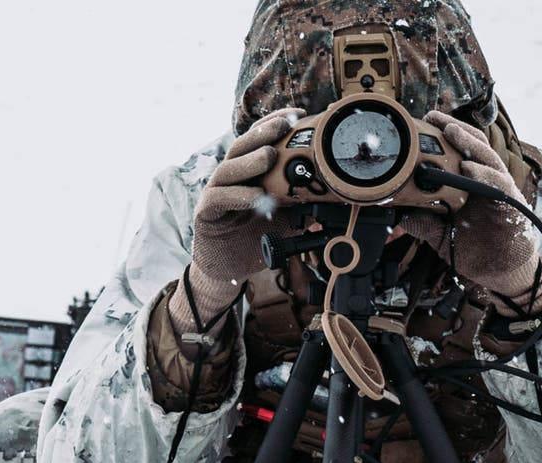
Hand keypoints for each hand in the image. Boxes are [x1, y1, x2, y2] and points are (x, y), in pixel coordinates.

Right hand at [171, 108, 303, 334]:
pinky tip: (256, 196)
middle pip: (242, 146)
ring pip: (228, 169)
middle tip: (285, 125)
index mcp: (248, 172)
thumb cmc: (255, 238)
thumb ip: (304, 208)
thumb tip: (336, 201)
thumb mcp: (287, 220)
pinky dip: (238, 196)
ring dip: (250, 161)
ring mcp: (215, 193)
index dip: (275, 123)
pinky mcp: (205, 213)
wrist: (230, 269)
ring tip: (269, 156)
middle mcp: (230, 177)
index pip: (259, 139)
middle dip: (264, 132)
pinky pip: (220, 199)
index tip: (299, 113)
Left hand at [400, 111, 541, 315]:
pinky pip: (499, 184)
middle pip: (475, 145)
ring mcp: (501, 192)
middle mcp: (488, 182)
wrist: (500, 275)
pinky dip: (484, 174)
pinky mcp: (511, 206)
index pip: (460, 150)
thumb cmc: (477, 251)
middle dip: (455, 128)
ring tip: (451, 132)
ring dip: (469, 143)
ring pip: (488, 158)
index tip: (424, 121)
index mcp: (472, 184)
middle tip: (434, 117)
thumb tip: (397, 214)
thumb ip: (423, 223)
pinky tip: (468, 168)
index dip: (444, 134)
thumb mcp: (441, 235)